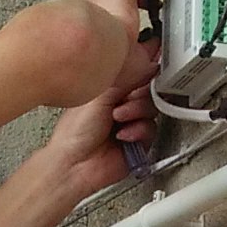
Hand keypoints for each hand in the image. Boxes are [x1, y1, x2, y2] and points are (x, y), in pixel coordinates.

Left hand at [43, 72, 158, 208]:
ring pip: (152, 109)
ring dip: (136, 112)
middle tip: (126, 99)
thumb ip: (126, 77)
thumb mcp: (100, 95)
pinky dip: (138, 131)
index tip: (151, 64)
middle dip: (139, 95)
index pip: (133, 74)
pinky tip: (123, 135)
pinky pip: (151, 129)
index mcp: (109, 90)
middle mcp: (121, 105)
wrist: (75, 164)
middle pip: (147, 90)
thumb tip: (146, 62)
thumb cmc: (75, 132)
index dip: (143, 70)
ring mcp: (131, 122)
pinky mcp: (139, 141)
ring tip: (118, 118)